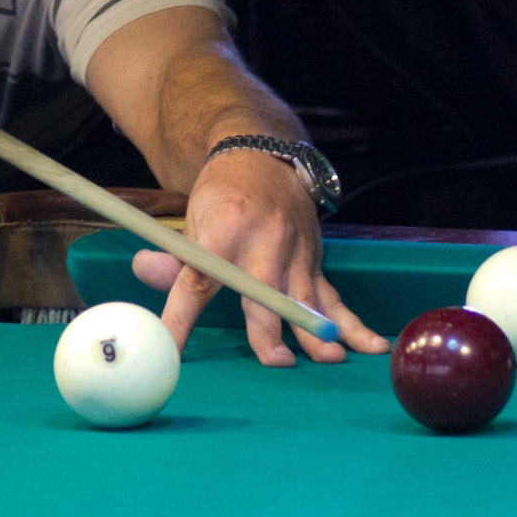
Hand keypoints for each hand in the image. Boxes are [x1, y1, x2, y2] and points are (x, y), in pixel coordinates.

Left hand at [129, 148, 388, 366]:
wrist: (262, 156)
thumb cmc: (221, 196)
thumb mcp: (191, 218)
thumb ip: (174, 256)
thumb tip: (144, 271)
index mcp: (222, 229)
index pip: (198, 280)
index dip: (182, 317)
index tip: (172, 350)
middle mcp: (262, 240)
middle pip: (263, 292)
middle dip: (270, 329)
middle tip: (275, 360)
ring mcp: (294, 250)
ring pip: (306, 296)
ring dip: (318, 331)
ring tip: (329, 359)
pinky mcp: (314, 260)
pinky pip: (334, 296)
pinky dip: (353, 323)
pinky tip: (372, 344)